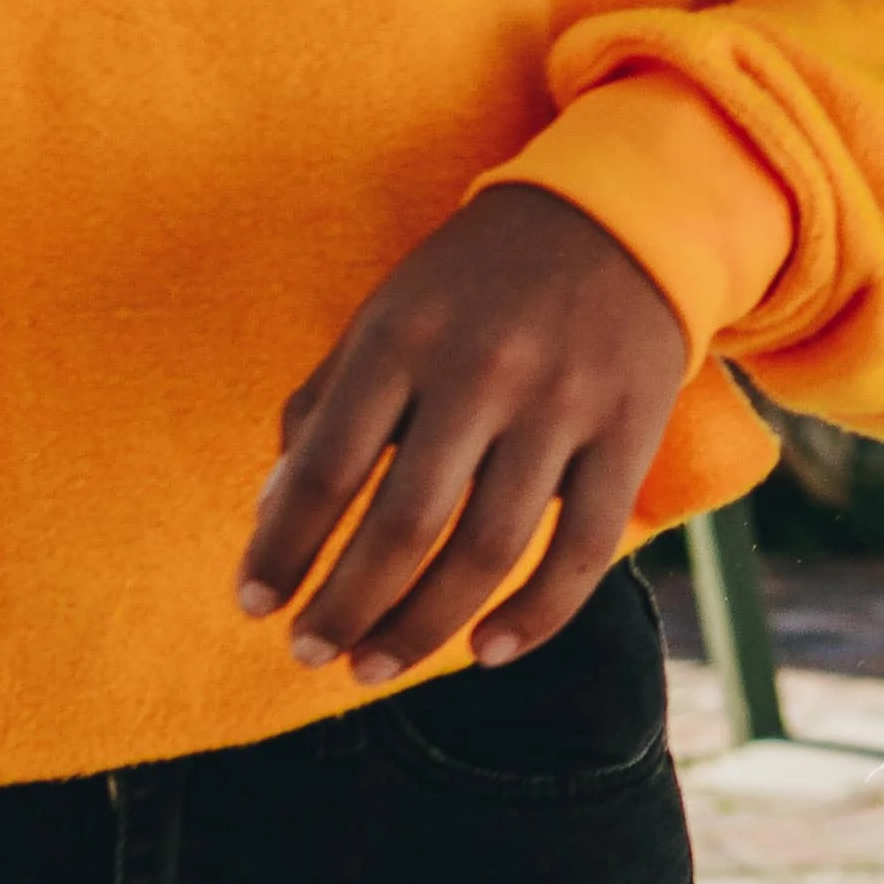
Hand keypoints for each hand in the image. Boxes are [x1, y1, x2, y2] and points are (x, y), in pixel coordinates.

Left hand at [242, 183, 694, 682]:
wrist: (619, 215)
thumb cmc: (475, 281)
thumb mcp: (386, 315)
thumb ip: (324, 408)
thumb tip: (270, 519)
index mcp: (404, 336)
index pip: (328, 468)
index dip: (284, 549)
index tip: (253, 606)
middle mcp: (483, 370)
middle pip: (404, 526)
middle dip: (346, 608)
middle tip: (308, 654)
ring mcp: (563, 405)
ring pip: (488, 551)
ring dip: (422, 628)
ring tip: (373, 667)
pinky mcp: (629, 433)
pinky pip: (582, 549)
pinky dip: (534, 616)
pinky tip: (484, 650)